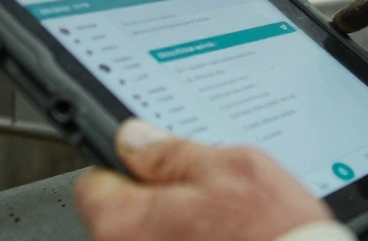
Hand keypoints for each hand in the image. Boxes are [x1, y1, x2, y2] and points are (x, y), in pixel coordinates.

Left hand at [75, 120, 332, 240]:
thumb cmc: (271, 233)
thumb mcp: (231, 167)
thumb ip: (174, 151)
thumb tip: (135, 137)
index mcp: (125, 221)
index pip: (95, 181)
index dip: (130, 165)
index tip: (153, 163)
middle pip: (125, 213)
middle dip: (161, 198)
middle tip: (207, 194)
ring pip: (153, 234)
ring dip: (179, 225)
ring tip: (224, 224)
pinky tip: (226, 239)